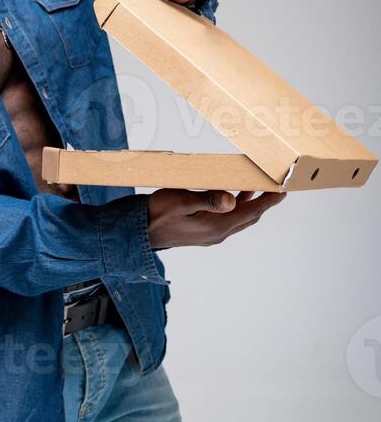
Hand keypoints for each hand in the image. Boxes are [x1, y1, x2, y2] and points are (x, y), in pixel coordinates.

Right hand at [147, 189, 285, 248]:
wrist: (138, 232)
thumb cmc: (157, 214)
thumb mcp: (182, 202)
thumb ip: (207, 200)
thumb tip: (233, 199)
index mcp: (216, 227)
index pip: (250, 212)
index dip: (268, 201)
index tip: (283, 190)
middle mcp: (217, 233)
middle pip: (248, 217)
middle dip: (263, 202)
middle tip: (274, 187)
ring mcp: (210, 235)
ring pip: (238, 219)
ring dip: (249, 203)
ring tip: (256, 186)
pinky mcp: (203, 232)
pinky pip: (227, 220)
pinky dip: (235, 207)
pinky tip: (231, 195)